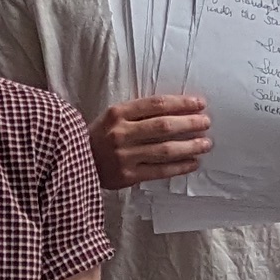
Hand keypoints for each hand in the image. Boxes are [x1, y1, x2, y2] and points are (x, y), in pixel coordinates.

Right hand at [94, 93, 211, 188]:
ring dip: (190, 146)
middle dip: (189, 123)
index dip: (181, 103)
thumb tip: (177, 111)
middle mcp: (121, 133)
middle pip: (163, 126)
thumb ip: (138, 113)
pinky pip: (159, 171)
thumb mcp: (112, 117)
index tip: (199, 103)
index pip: (156, 104)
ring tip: (206, 143)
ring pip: (165, 150)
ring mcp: (124, 156)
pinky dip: (179, 167)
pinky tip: (193, 163)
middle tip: (206, 122)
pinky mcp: (127, 176)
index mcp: (118, 113)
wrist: (73, 162)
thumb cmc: (99, 137)